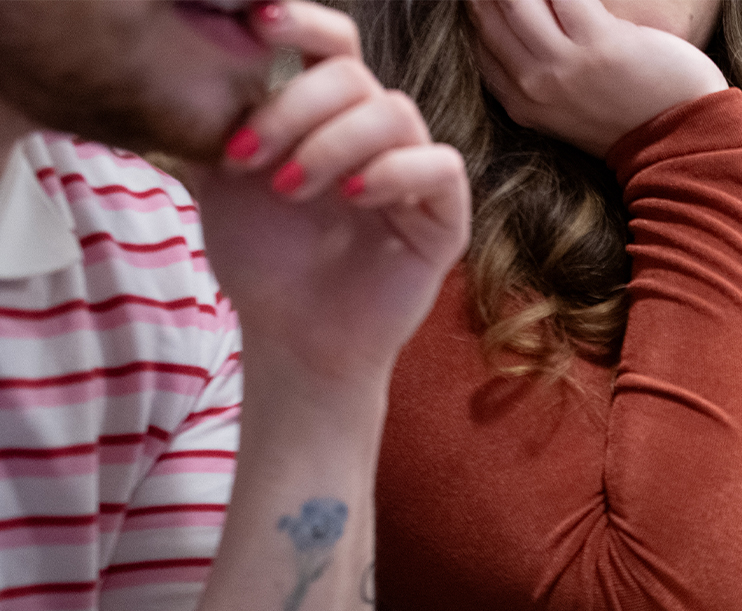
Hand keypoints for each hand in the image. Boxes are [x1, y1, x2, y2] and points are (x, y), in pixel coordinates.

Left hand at [196, 1, 469, 385]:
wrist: (293, 336)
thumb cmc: (264, 261)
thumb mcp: (219, 178)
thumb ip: (212, 117)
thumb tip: (185, 51)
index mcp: (326, 114)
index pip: (331, 45)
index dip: (302, 23)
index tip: (256, 23)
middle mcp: (374, 134)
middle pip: (354, 75)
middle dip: (296, 107)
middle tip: (252, 156)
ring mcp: (413, 172)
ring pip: (395, 113)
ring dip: (334, 143)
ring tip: (292, 189)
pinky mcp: (445, 216)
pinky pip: (439, 166)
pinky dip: (394, 172)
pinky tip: (355, 198)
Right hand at [471, 0, 728, 157]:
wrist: (681, 144)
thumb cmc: (631, 118)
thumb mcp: (567, 107)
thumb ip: (537, 72)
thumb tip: (521, 19)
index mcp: (520, 101)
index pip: (477, 37)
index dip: (479, 4)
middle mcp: (533, 86)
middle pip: (487, 13)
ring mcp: (563, 67)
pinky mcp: (598, 44)